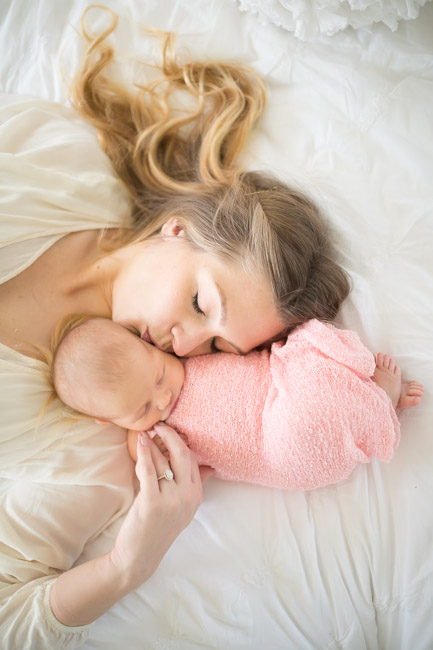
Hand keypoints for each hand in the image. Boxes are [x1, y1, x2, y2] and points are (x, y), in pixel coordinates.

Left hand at [110, 423, 209, 590]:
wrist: (140, 556)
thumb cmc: (158, 528)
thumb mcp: (184, 508)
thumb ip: (195, 486)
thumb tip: (209, 467)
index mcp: (196, 496)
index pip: (192, 460)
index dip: (181, 443)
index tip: (170, 432)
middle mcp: (187, 497)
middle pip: (183, 454)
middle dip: (171, 435)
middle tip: (159, 425)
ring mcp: (171, 500)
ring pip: (162, 460)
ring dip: (152, 445)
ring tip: (144, 435)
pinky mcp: (152, 502)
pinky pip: (149, 469)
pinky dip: (144, 453)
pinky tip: (140, 442)